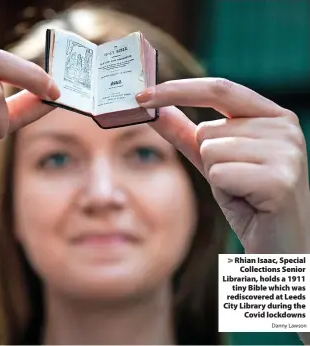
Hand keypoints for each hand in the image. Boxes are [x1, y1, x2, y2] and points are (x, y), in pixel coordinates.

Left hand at [136, 78, 309, 253]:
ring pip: (210, 150)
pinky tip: (250, 201)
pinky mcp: (279, 179)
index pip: (219, 89)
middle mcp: (285, 126)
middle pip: (207, 129)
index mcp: (273, 116)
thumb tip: (156, 109)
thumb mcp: (213, 161)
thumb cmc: (247, 199)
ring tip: (244, 190)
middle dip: (209, 159)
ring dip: (218, 176)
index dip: (177, 89)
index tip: (141, 95)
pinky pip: (219, 173)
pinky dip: (225, 191)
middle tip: (236, 181)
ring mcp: (287, 151)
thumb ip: (185, 133)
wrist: (279, 243)